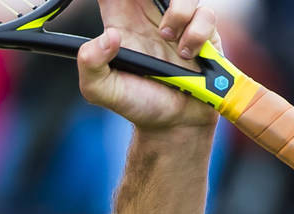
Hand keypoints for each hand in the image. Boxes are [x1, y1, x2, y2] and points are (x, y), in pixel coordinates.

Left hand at [77, 0, 219, 130]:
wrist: (172, 122)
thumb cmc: (135, 102)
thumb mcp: (100, 89)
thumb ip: (90, 63)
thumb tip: (109, 36)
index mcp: (119, 20)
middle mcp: (147, 14)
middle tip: (154, 15)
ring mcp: (177, 20)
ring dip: (177, 11)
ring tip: (166, 38)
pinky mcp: (202, 29)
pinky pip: (204, 13)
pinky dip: (196, 34)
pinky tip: (186, 54)